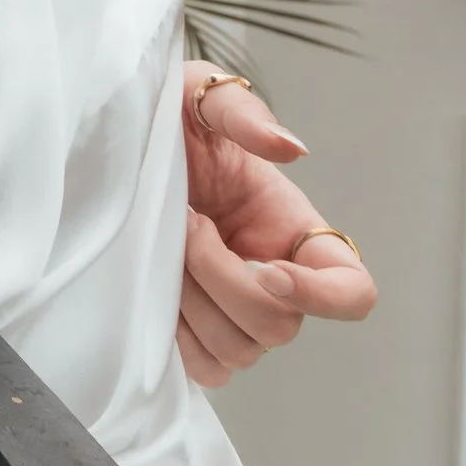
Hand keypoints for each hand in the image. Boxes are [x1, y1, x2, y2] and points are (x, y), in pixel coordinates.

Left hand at [177, 64, 375, 384]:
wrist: (113, 151)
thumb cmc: (168, 125)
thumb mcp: (202, 99)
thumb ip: (243, 114)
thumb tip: (290, 149)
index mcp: (294, 233)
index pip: (352, 291)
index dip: (323, 296)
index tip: (266, 267)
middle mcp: (273, 281)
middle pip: (279, 325)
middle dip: (221, 278)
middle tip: (186, 224)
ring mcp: (234, 314)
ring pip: (238, 350)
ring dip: (192, 301)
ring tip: (165, 248)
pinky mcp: (193, 335)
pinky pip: (203, 366)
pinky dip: (176, 336)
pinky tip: (154, 285)